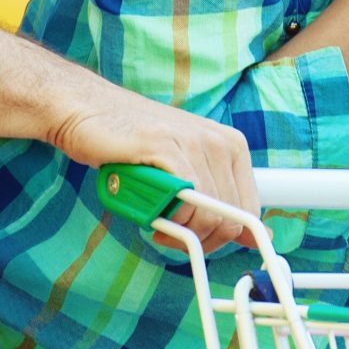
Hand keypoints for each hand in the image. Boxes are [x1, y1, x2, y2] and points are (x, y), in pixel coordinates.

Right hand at [53, 98, 257, 253]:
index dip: (221, 237)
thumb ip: (220, 200)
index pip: (248, 212)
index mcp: (233, 147)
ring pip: (208, 217)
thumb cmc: (135, 144)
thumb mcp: (186, 171)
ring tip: (155, 221)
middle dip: (198, 240)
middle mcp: (221, 142)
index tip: (194, 238)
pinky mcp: (166, 146)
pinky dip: (167, 217)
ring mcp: (196, 142)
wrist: (88, 109)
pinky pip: (183, 202)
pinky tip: (150, 211)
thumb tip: (260, 237)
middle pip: (229, 220)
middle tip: (168, 234)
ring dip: (178, 232)